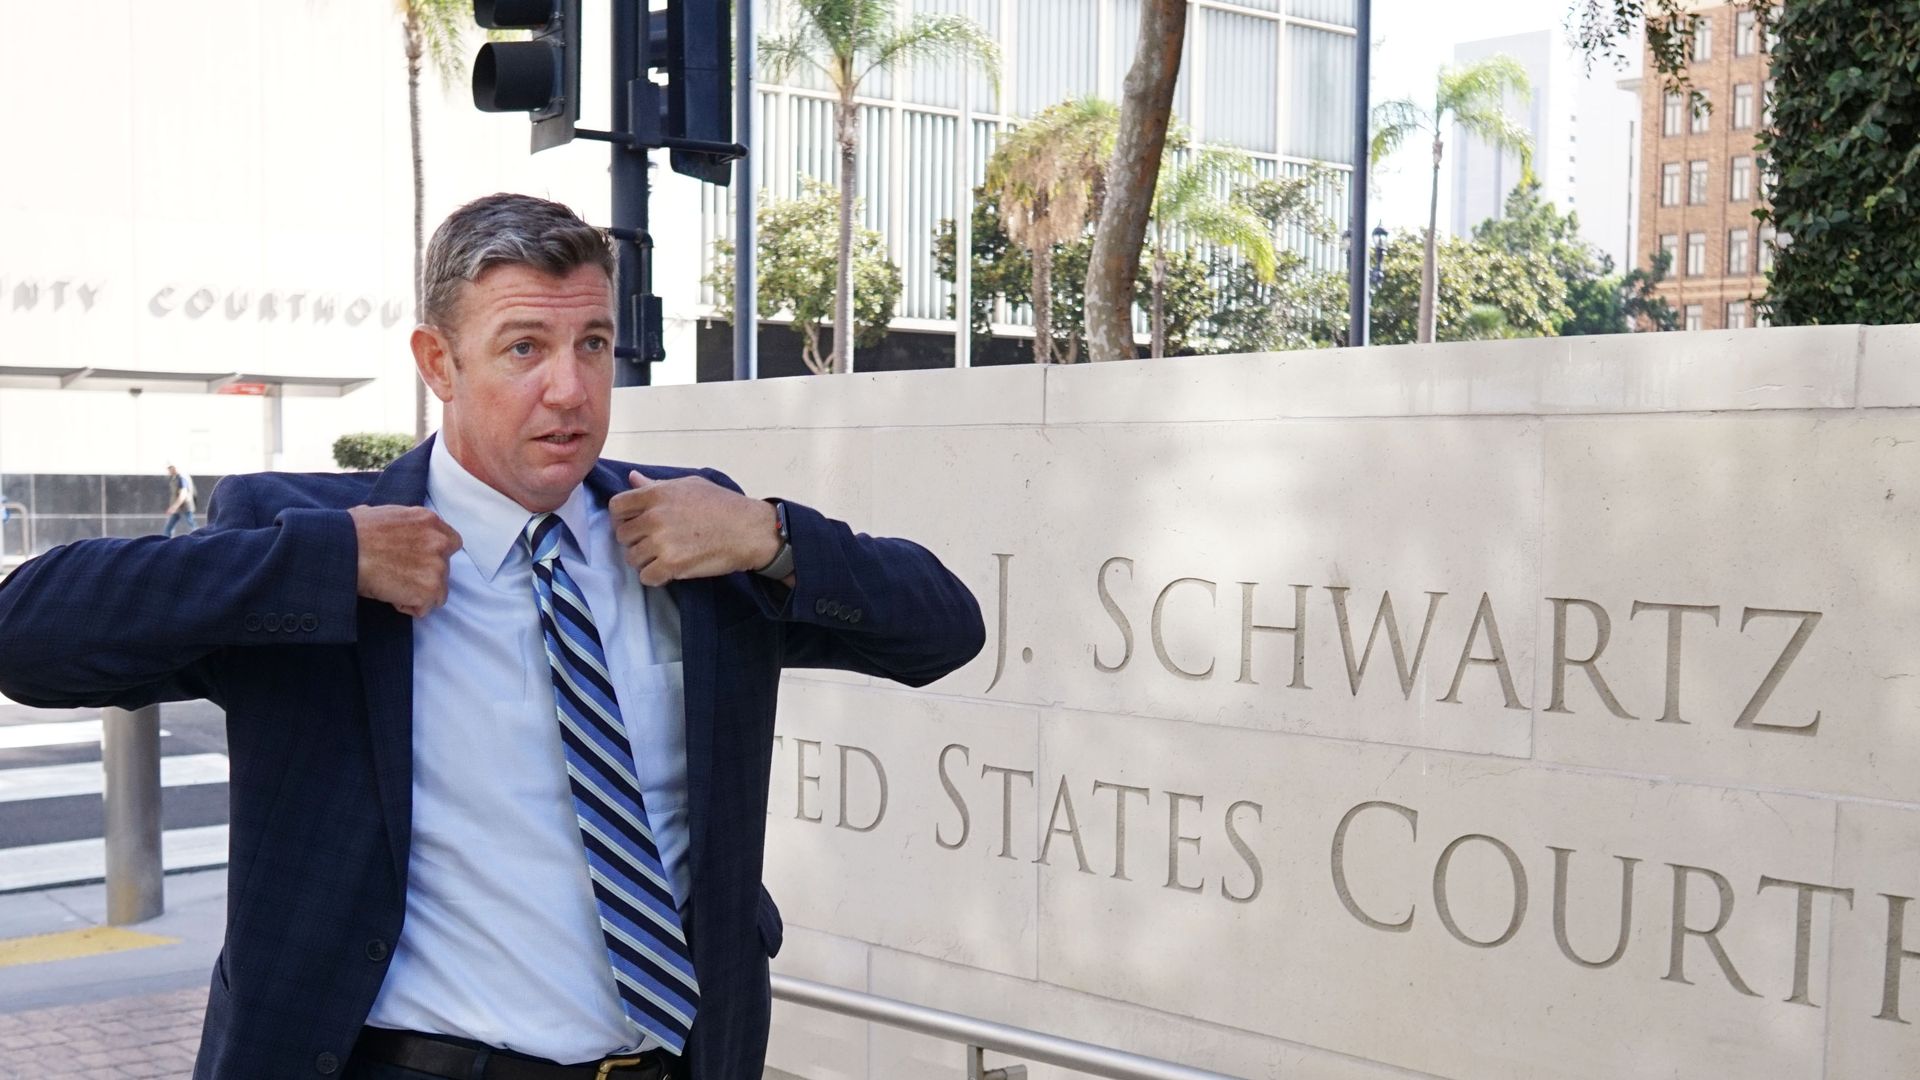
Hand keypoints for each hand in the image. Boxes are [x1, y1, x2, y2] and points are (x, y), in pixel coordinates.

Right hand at [348, 505, 462, 617]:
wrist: (344, 549)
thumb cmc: (352, 532)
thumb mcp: (383, 514)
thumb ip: (404, 525)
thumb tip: (395, 528)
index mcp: (428, 520)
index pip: (450, 542)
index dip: (435, 556)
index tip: (418, 563)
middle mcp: (439, 542)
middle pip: (444, 568)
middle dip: (424, 576)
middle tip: (399, 577)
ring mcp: (437, 566)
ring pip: (438, 590)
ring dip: (416, 592)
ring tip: (391, 586)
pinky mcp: (430, 588)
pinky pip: (425, 607)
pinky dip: (408, 606)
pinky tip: (390, 596)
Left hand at [611, 471, 782, 586]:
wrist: (749, 530)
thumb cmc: (723, 505)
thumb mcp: (689, 485)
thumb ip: (657, 485)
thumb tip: (633, 479)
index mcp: (656, 494)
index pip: (617, 507)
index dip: (623, 517)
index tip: (635, 524)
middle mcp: (654, 517)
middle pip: (622, 535)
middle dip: (635, 541)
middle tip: (654, 542)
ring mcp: (661, 542)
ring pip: (632, 558)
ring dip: (646, 561)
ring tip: (665, 556)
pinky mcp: (671, 565)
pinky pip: (646, 577)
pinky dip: (656, 577)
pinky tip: (669, 570)